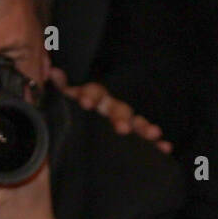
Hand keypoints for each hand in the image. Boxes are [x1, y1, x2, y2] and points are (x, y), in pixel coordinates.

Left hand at [51, 70, 171, 154]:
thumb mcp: (63, 102)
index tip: (86, 104)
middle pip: (118, 109)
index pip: (93, 92)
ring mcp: (124, 122)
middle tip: (122, 128)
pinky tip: (165, 148)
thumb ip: (60, 88)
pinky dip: (155, 143)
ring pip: (136, 122)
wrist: (82, 132)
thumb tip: (51, 70)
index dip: (90, 96)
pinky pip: (145, 140)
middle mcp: (111, 108)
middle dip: (121, 117)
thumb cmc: (74, 114)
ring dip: (144, 127)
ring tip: (153, 134)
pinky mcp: (133, 137)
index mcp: (93, 98)